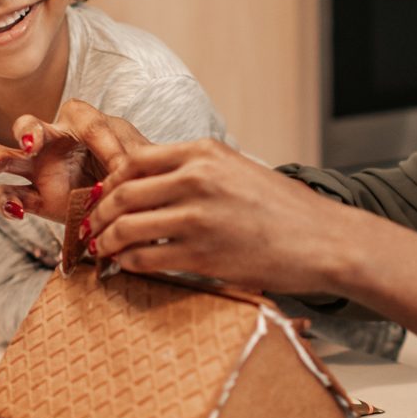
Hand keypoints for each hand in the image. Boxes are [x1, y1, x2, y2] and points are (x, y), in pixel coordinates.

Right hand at [0, 100, 151, 223]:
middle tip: (30, 144)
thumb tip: (122, 172)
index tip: (121, 166)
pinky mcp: (36, 198)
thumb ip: (132, 160)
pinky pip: (11, 196)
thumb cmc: (135, 168)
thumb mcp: (142, 159)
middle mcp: (54, 140)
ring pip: (6, 157)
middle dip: (27, 132)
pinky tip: (15, 210)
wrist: (132, 201)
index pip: (87, 122)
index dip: (103, 143)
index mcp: (84, 121)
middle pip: (29, 126)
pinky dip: (7, 202)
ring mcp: (40, 169)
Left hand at [85, 138, 354, 299]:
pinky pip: (147, 258)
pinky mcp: (202, 255)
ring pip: (128, 227)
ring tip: (104, 249)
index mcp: (204, 152)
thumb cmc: (283, 208)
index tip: (104, 196)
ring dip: (107, 241)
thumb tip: (148, 182)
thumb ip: (194, 170)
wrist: (323, 240)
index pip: (135, 160)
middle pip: (123, 192)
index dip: (110, 181)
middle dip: (100, 213)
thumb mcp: (237, 169)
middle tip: (93, 227)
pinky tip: (128, 265)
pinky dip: (129, 262)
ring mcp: (198, 218)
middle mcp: (197, 179)